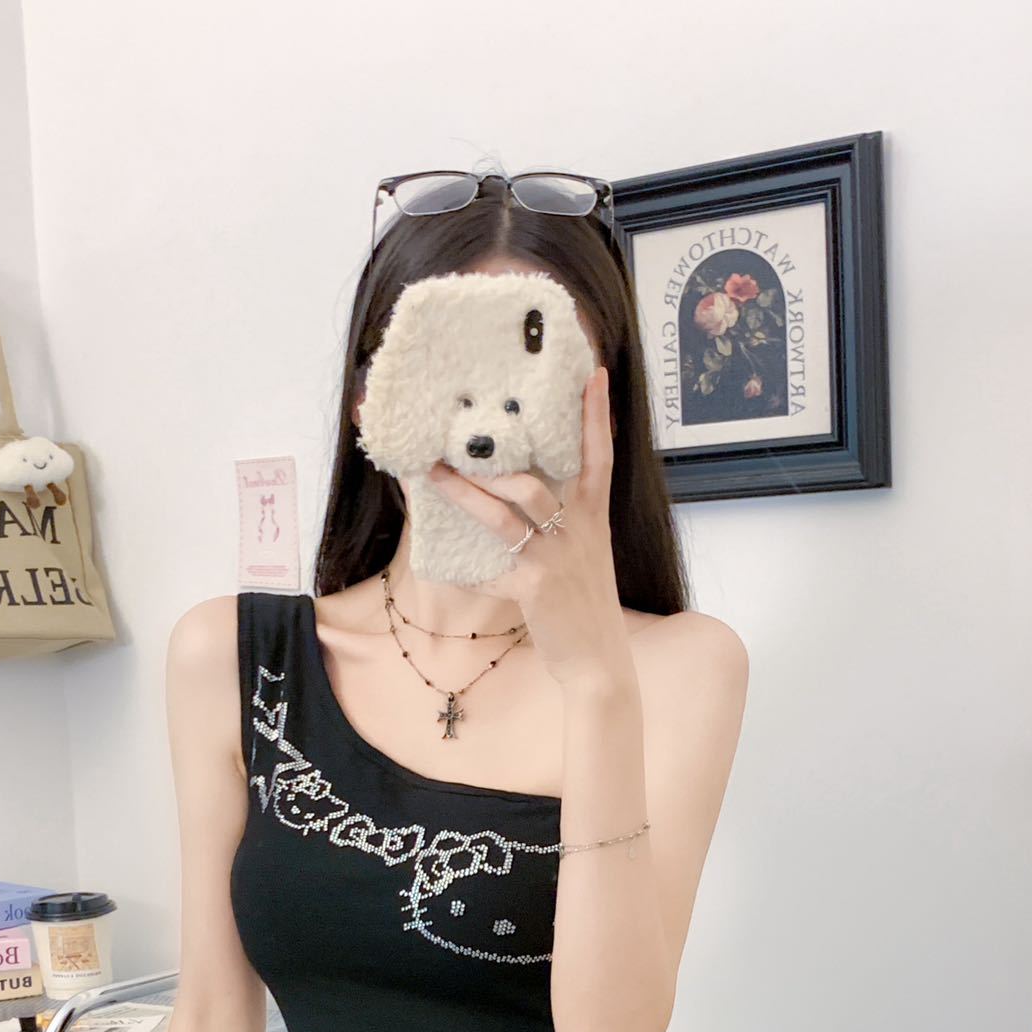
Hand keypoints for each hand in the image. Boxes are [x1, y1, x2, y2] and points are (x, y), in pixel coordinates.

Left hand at [423, 365, 629, 688]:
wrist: (597, 660)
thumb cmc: (584, 603)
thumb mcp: (588, 552)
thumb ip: (567, 519)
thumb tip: (525, 488)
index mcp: (592, 516)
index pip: (598, 455)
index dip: (595, 414)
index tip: (592, 372)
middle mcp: (577, 531)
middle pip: (531, 482)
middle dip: (489, 463)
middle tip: (452, 441)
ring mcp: (555, 560)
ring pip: (505, 517)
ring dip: (465, 495)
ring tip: (433, 477)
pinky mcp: (534, 589)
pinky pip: (489, 571)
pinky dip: (466, 569)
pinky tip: (444, 565)